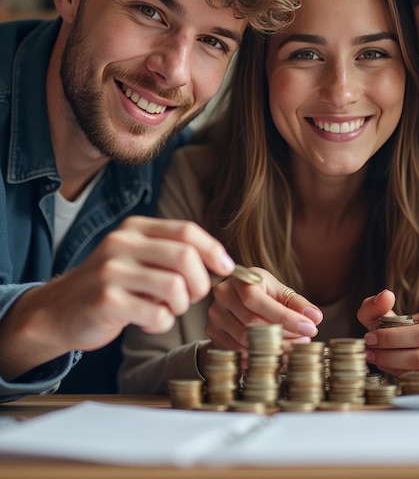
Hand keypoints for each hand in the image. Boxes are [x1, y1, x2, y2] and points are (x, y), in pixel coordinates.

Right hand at [0, 216, 233, 380]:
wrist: (58, 311)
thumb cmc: (112, 285)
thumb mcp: (138, 257)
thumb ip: (172, 253)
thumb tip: (221, 262)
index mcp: (135, 229)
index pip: (187, 230)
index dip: (213, 250)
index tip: (226, 268)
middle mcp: (122, 243)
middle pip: (186, 257)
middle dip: (201, 283)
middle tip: (193, 297)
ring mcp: (112, 271)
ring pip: (175, 286)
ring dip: (181, 305)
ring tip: (168, 309)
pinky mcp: (106, 300)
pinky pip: (157, 314)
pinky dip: (162, 323)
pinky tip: (149, 322)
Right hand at [205, 268, 322, 355]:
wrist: (236, 295)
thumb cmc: (262, 291)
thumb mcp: (280, 291)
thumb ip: (298, 304)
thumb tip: (315, 317)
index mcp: (241, 279)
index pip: (259, 301)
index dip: (286, 317)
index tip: (310, 328)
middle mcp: (223, 295)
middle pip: (252, 324)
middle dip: (283, 335)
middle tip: (305, 339)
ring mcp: (215, 314)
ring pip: (244, 341)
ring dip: (273, 348)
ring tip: (294, 346)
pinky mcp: (212, 331)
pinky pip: (236, 351)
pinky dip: (258, 356)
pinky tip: (275, 353)